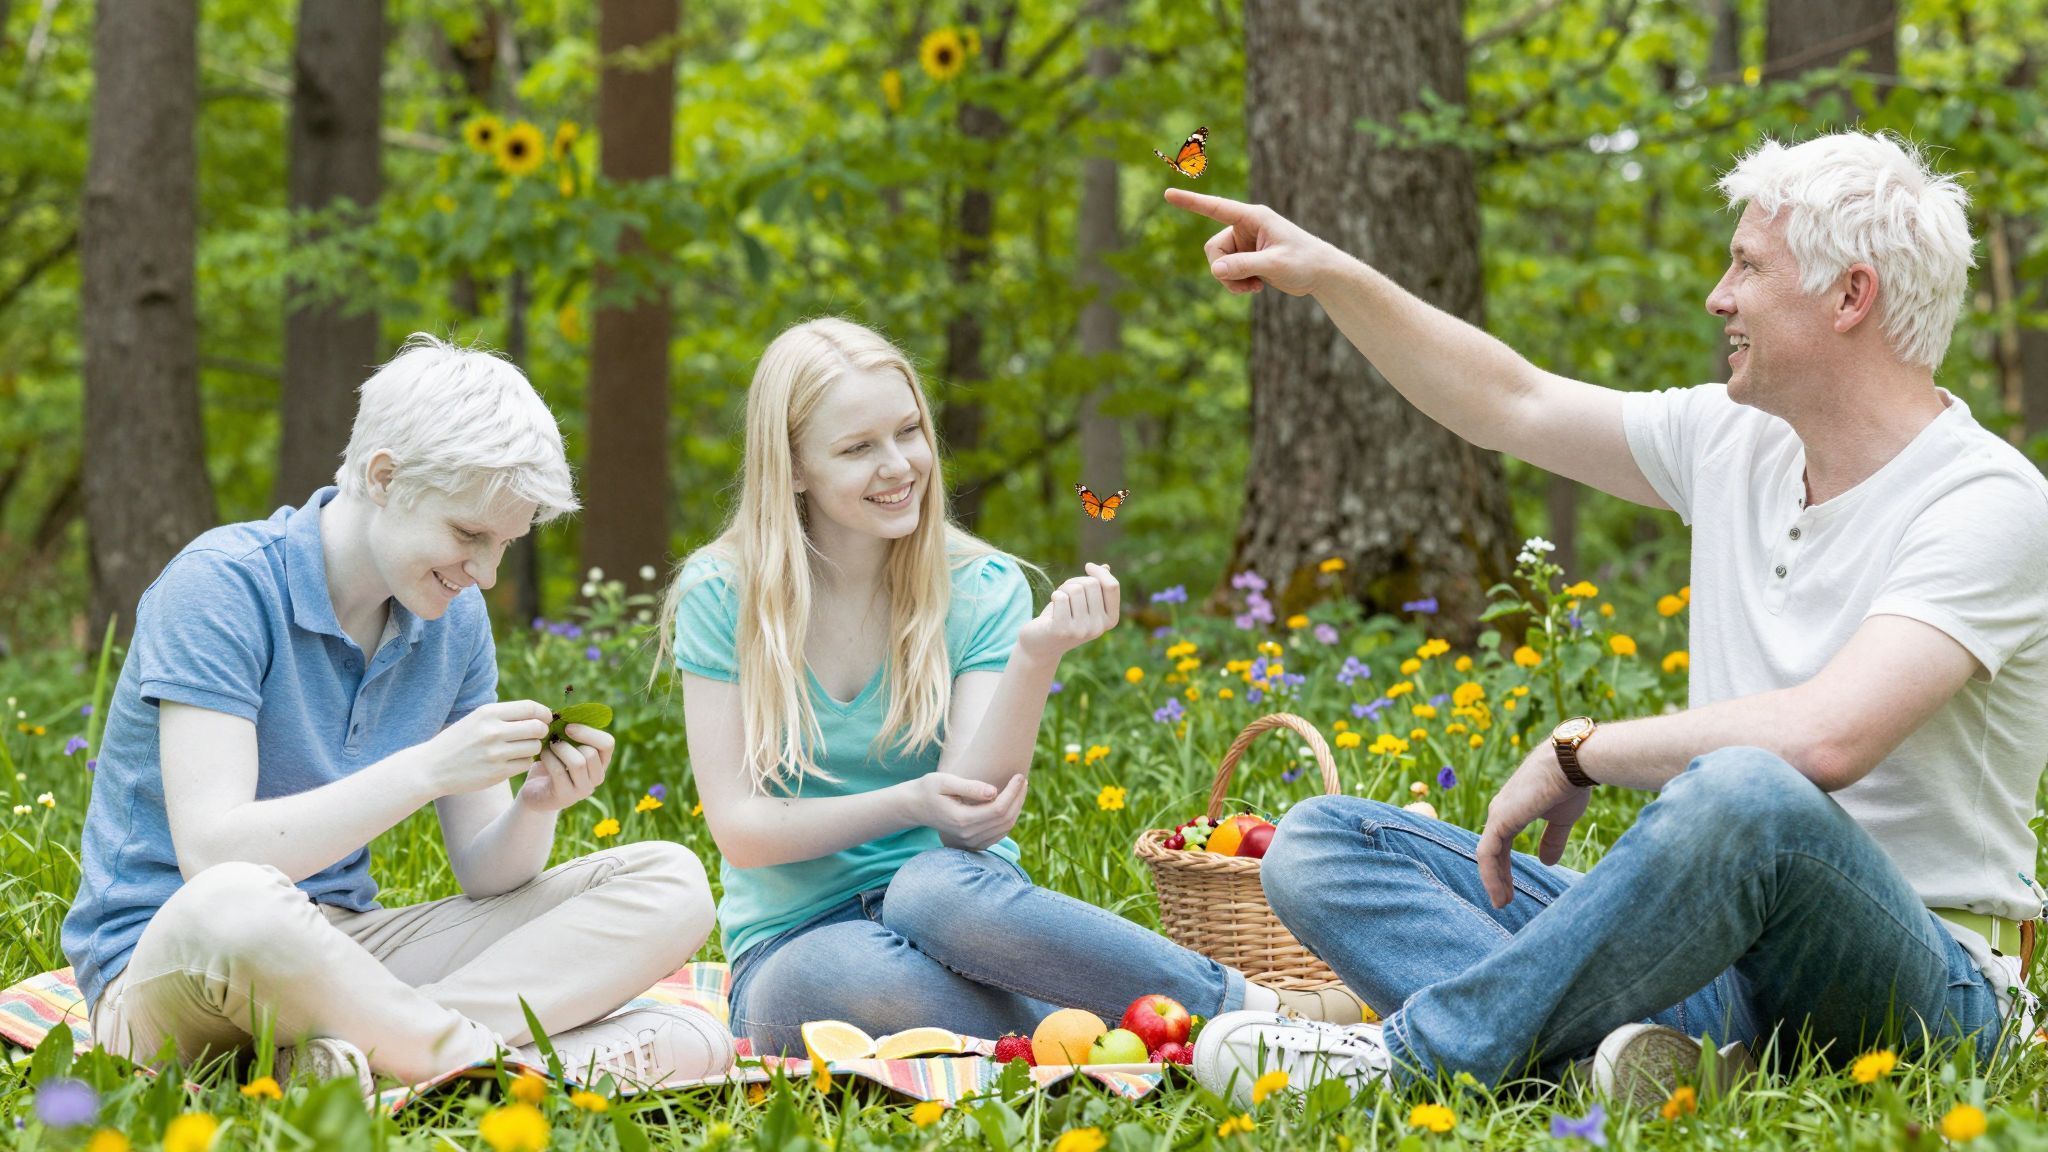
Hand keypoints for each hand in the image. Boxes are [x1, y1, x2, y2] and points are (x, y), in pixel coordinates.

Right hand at [419, 701, 552, 796]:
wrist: (431, 768)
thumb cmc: (458, 740)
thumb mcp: (476, 719)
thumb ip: (504, 715)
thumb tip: (539, 714)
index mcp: (488, 713)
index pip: (530, 708)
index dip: (543, 713)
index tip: (545, 719)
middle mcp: (493, 731)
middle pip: (537, 728)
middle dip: (541, 731)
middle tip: (534, 735)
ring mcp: (496, 753)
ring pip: (534, 747)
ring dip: (532, 748)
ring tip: (520, 748)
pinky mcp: (497, 772)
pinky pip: (525, 764)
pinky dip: (523, 762)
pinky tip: (511, 760)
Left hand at [516, 723, 613, 811]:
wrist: (535, 794)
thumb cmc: (551, 766)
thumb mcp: (565, 749)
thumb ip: (570, 736)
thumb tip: (565, 715)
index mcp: (601, 763)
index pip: (608, 744)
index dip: (589, 732)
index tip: (568, 726)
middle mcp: (596, 778)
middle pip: (591, 753)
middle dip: (570, 741)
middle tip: (554, 738)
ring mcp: (582, 790)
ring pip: (578, 763)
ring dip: (560, 749)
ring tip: (549, 746)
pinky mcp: (565, 796)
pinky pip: (559, 772)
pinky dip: (548, 759)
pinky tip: (541, 756)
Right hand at [912, 771, 1026, 851]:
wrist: (915, 807)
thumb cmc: (929, 789)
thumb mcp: (945, 781)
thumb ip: (969, 787)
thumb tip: (994, 792)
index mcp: (962, 819)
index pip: (998, 809)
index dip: (1012, 792)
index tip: (1019, 776)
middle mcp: (968, 835)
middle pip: (1005, 819)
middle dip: (1018, 798)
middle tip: (1022, 779)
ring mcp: (971, 842)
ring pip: (1005, 828)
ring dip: (1017, 808)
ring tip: (1020, 788)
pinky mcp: (973, 844)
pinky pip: (999, 834)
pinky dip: (1009, 818)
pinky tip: (1011, 802)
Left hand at [1015, 562, 1119, 663]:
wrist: (1042, 645)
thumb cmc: (1064, 618)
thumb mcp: (1084, 603)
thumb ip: (1097, 588)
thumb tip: (1105, 567)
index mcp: (1110, 620)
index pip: (1112, 586)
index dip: (1099, 572)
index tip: (1088, 566)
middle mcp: (1099, 628)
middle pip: (1092, 584)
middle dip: (1076, 581)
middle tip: (1066, 592)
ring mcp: (1081, 630)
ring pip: (1075, 589)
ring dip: (1063, 589)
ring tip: (1059, 600)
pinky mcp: (1062, 630)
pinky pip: (1061, 598)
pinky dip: (1055, 596)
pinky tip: (1053, 606)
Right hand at [1164, 188, 1338, 296]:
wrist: (1321, 274)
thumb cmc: (1304, 262)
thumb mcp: (1274, 265)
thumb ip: (1243, 266)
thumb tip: (1215, 270)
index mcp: (1253, 217)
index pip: (1216, 207)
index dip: (1191, 202)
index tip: (1168, 194)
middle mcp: (1246, 227)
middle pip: (1214, 249)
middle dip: (1223, 270)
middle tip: (1245, 284)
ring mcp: (1244, 243)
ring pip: (1218, 263)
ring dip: (1231, 281)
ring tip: (1254, 287)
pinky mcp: (1246, 257)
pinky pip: (1226, 272)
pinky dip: (1236, 284)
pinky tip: (1257, 287)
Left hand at [1474, 744, 1590, 908]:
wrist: (1572, 763)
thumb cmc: (1569, 784)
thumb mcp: (1561, 818)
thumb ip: (1552, 840)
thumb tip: (1546, 862)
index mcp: (1513, 809)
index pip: (1502, 844)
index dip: (1505, 867)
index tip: (1510, 890)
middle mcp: (1501, 811)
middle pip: (1492, 851)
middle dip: (1497, 877)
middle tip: (1503, 901)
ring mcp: (1498, 815)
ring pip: (1487, 855)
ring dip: (1493, 881)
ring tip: (1501, 903)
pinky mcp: (1499, 820)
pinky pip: (1487, 854)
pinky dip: (1491, 876)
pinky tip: (1499, 894)